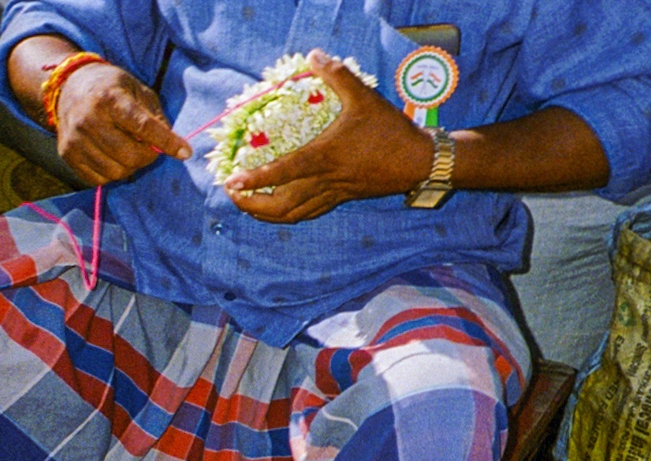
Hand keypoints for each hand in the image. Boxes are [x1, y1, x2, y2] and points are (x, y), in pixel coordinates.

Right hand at [52, 61, 191, 186]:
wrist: (69, 86)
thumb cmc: (111, 88)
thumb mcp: (138, 90)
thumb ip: (156, 117)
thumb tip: (172, 145)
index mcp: (109, 99)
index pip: (143, 127)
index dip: (167, 142)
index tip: (185, 152)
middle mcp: (89, 119)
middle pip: (130, 156)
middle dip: (148, 157)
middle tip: (150, 148)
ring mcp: (75, 139)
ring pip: (116, 172)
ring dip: (130, 166)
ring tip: (129, 150)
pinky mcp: (67, 154)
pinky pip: (99, 179)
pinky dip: (112, 173)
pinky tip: (112, 157)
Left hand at [223, 49, 435, 223]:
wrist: (419, 162)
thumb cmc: (390, 130)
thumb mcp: (364, 97)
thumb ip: (337, 75)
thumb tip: (314, 55)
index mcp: (325, 157)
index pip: (283, 172)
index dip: (255, 180)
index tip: (231, 182)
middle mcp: (325, 180)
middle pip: (281, 205)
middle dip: (251, 204)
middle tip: (232, 195)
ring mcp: (333, 193)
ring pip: (292, 215)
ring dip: (265, 214)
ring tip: (246, 205)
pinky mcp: (341, 199)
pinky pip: (308, 213)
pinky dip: (288, 215)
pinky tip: (278, 210)